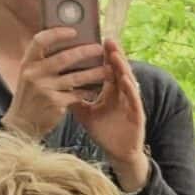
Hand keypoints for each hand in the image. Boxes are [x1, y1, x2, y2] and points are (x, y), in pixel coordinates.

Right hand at [2, 27, 111, 140]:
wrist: (22, 124)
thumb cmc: (30, 97)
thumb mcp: (30, 76)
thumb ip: (42, 63)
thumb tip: (67, 46)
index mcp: (27, 63)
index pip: (40, 41)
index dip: (57, 33)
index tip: (73, 31)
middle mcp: (34, 74)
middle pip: (64, 58)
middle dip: (85, 52)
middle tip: (99, 49)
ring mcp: (45, 89)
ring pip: (76, 77)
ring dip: (94, 73)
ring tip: (108, 70)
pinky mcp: (55, 103)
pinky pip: (78, 94)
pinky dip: (88, 91)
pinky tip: (97, 89)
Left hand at [73, 36, 149, 192]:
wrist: (118, 154)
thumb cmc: (104, 133)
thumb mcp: (85, 114)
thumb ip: (75, 99)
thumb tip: (57, 85)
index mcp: (112, 93)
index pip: (108, 70)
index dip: (105, 56)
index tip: (98, 41)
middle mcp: (123, 95)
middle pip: (119, 71)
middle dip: (115, 55)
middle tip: (109, 40)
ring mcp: (131, 104)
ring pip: (128, 82)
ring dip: (122, 68)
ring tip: (115, 55)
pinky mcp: (137, 115)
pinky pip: (133, 99)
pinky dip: (130, 89)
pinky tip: (124, 79)